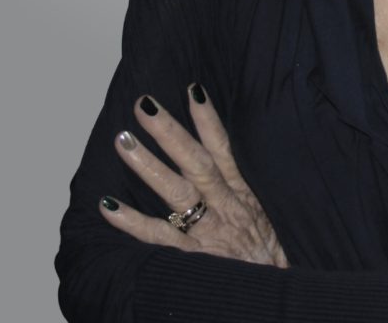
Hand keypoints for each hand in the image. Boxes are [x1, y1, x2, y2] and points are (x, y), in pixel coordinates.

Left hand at [99, 84, 287, 266]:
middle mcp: (225, 207)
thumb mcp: (268, 216)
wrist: (280, 297)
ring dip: (147, 164)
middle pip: (195, 162)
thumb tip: (226, 160)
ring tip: (123, 139)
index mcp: (244, 195)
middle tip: (144, 105)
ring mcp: (208, 233)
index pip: (224, 149)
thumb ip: (246, 191)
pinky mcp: (194, 259)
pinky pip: (158, 238)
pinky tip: (107, 206)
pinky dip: (132, 222)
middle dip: (169, 131)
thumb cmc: (271, 257)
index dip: (208, 119)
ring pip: (176, 192)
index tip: (192, 89)